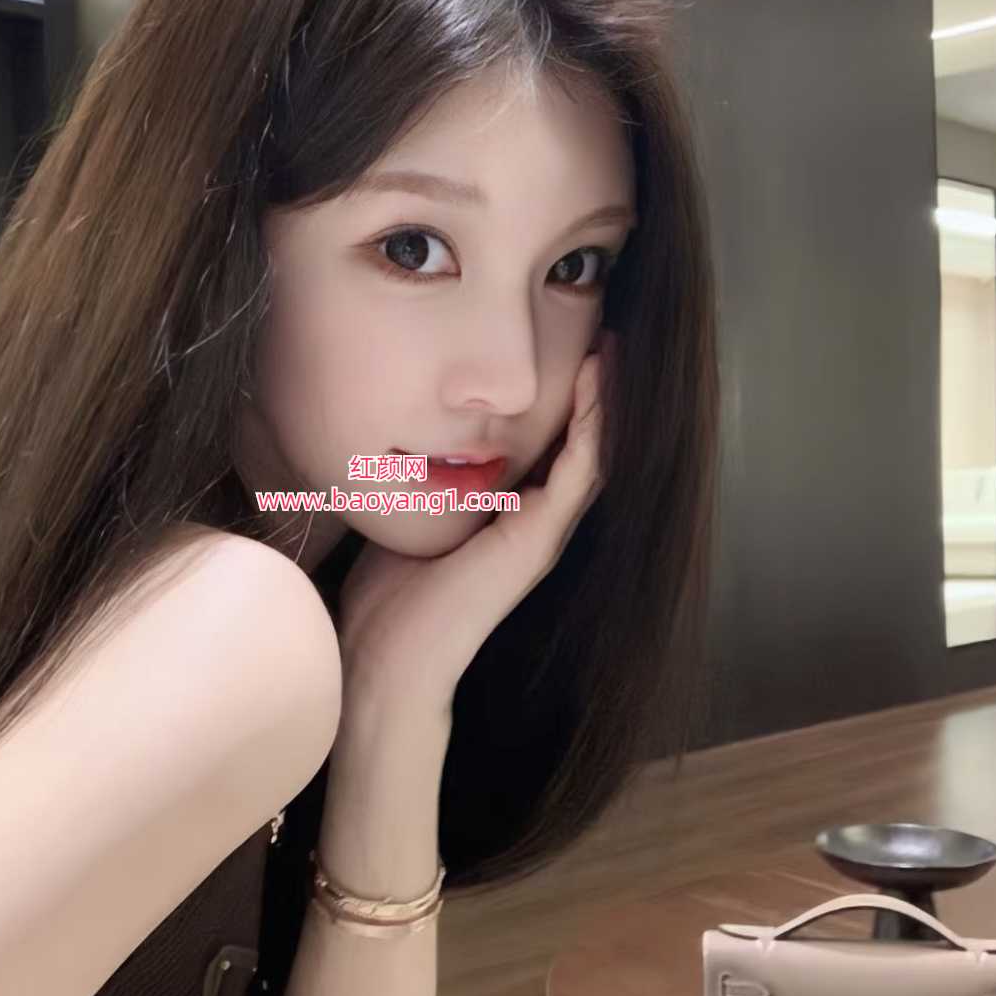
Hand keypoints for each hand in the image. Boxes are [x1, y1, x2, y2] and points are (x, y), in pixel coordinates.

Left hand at [336, 331, 613, 717]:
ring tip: (609, 348)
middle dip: (595, 393)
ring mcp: (544, 534)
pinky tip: (595, 382)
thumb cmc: (390, 596)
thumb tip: (401, 441)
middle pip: (582, 446)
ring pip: (594, 454)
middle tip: (605, 335)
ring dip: (604, 401)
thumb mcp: (412, 519)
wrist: (386, 660)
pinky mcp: (538, 542)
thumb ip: (423, 484)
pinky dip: (593, 426)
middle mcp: (537, 524)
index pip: (551, 448)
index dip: (566, 399)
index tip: (568, 346)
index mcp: (511, 518)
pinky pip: (581, 472)